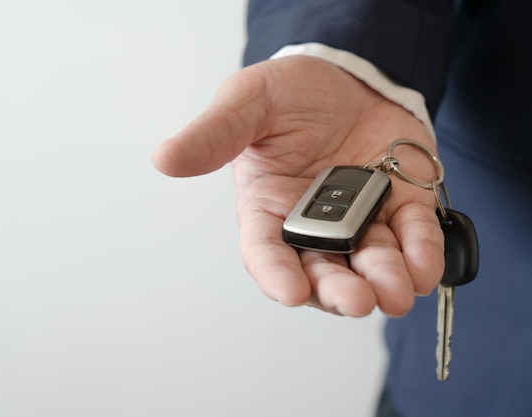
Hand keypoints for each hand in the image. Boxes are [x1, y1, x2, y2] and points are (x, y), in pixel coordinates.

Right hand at [152, 55, 443, 316]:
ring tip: (395, 291)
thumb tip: (165, 158)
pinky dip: (420, 255)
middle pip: (321, 270)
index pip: (267, 252)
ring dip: (384, 282)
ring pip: (369, 263)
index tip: (289, 291)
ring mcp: (360, 219)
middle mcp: (313, 224)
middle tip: (353, 299)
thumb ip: (213, 134)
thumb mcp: (247, 102)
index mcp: (269, 207)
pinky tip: (423, 269)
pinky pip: (412, 236)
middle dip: (337, 290)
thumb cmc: (292, 91)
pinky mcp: (401, 205)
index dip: (276, 275)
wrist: (348, 73)